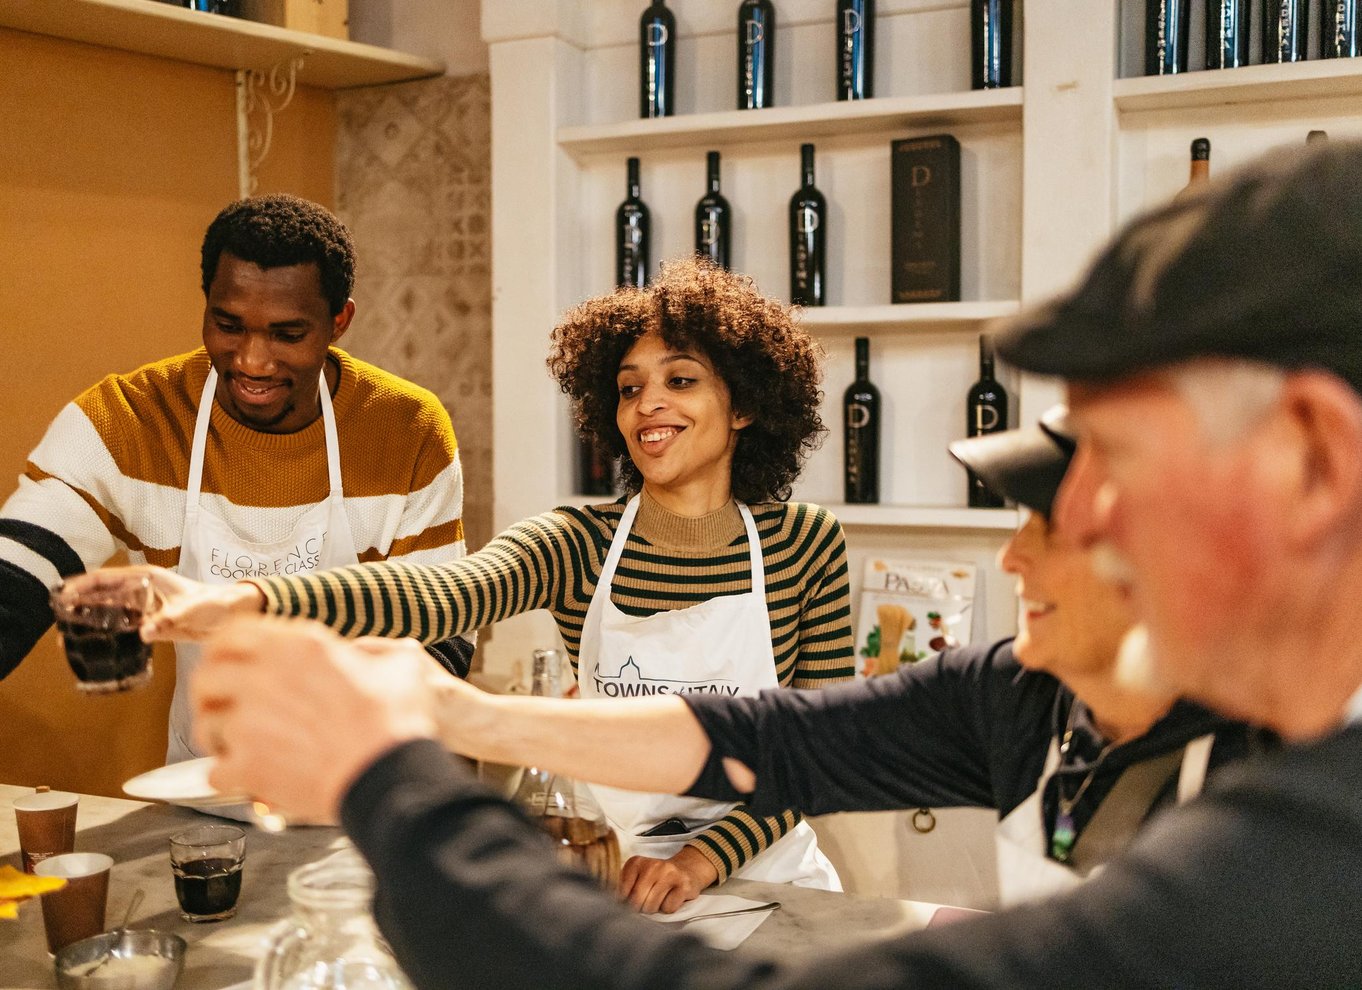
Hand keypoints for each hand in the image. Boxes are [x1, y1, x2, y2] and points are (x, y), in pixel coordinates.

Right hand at [61, 566, 263, 641]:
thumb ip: (169, 619)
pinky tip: (92, 642)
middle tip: (57, 616)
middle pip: (102, 594)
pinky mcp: (150, 622)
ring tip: (66, 633)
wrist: (232, 614)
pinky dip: (106, 632)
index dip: (84, 585)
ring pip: (109, 610)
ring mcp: (145, 606)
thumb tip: (144, 632)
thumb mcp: (191, 610)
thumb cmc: (215, 603)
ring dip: (89, 618)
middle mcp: (142, 590)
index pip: (107, 578)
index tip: (64, 594)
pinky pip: (122, 625)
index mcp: (148, 578)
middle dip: (78, 602)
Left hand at [191, 617, 438, 820]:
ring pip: (206, 725)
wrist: (389, 773)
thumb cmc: (396, 723)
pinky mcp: (247, 765)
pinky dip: (229, 779)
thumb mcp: (401, 666)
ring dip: (218, 739)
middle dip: (208, 695)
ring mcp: (250, 722)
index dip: (222, 651)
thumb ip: (375, 652)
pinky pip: (216, 772)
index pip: (232, 634)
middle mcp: (266, 676)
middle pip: (206, 676)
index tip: (225, 665)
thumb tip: (364, 656)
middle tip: (221, 708)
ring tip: (236, 749)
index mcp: (300, 646)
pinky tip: (248, 780)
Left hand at [618, 845, 717, 913]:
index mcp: (636, 862)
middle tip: (645, 902)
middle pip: (637, 900)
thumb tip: (613, 904)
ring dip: (654, 908)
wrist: (686, 869)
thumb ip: (623, 887)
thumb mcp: (637, 875)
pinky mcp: (684, 885)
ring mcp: (669, 874)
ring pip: (652, 906)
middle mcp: (653, 865)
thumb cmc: (657, 877)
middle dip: (640, 907)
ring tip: (659, 898)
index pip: (622, 891)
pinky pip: (668, 908)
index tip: (630, 900)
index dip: (625, 902)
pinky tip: (671, 897)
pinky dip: (668, 908)